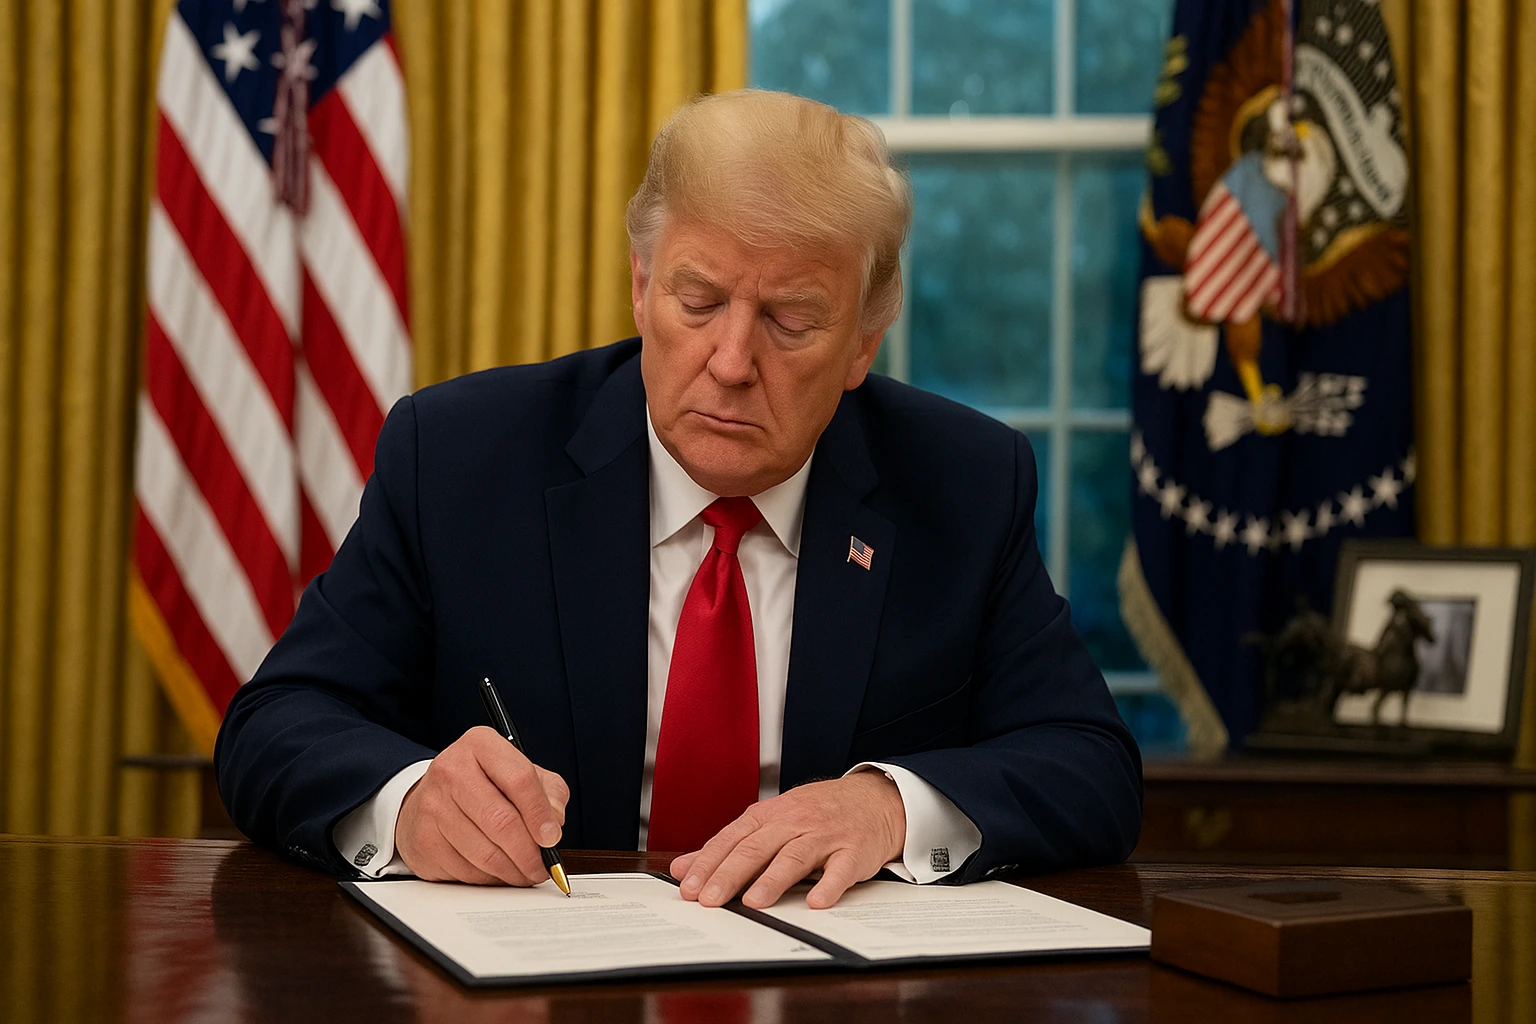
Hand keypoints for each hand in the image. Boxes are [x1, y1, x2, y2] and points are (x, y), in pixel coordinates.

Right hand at [395, 726, 570, 884]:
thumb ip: (548, 791)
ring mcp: (432, 805)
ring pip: (484, 852)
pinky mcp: (422, 839)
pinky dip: (488, 878)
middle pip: (501, 821)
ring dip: (512, 871)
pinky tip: (497, 871)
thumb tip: (554, 822)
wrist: (432, 796)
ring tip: (524, 873)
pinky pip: (465, 871)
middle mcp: (451, 770)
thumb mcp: (520, 773)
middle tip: (541, 867)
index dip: (541, 814)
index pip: (519, 779)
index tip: (552, 837)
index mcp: (481, 745)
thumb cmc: (483, 785)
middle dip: (529, 853)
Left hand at [670, 772, 904, 909]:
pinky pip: (841, 869)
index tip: (688, 887)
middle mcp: (794, 822)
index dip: (708, 863)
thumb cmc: (817, 813)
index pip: (732, 839)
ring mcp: (825, 835)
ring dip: (773, 880)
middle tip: (709, 900)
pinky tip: (816, 902)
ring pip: (794, 856)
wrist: (873, 798)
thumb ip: (728, 846)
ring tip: (753, 903)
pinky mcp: (854, 850)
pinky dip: (830, 886)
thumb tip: (683, 867)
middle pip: (757, 848)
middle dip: (730, 874)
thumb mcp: (770, 822)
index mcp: (769, 816)